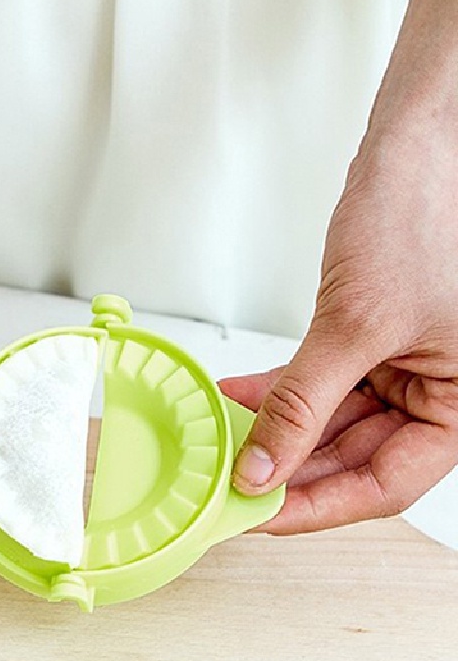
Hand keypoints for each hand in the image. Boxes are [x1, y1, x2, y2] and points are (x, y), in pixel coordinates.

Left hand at [221, 0, 457, 533]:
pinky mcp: (371, 345)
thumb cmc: (421, 216)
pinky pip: (322, 388)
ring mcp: (404, 371)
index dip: (316, 505)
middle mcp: (437, 396)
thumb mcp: (355, 326)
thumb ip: (304, 404)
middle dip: (288, 472)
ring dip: (276, 435)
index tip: (257, 516)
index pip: (383, 486)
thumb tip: (261, 469)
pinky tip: (239, 405)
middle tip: (226, 488)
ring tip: (224, 446)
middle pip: (353, 461)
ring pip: (331, 428)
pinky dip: (280, 396)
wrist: (418, 144)